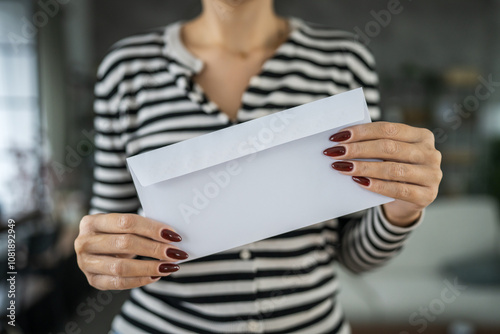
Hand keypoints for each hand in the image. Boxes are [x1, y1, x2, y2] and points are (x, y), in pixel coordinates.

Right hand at [74, 213, 187, 289]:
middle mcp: (84, 242)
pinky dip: (140, 280)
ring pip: (121, 266)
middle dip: (154, 248)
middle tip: (175, 252)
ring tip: (169, 266)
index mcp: (91, 221)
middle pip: (124, 244)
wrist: (96, 248)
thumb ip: (142, 227)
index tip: (173, 235)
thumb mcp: (123, 225)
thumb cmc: (115, 233)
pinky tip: (156, 275)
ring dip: (149, 267)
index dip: (151, 228)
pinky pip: (119, 283)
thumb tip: (172, 236)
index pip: (126, 222)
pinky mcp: (92, 280)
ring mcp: (85, 263)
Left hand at [324, 122, 442, 226]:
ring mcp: (432, 175)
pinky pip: (398, 190)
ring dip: (364, 167)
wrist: (409, 201)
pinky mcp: (427, 195)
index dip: (361, 132)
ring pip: (393, 169)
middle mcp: (430, 153)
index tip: (338, 136)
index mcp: (422, 136)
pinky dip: (377, 185)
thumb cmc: (394, 170)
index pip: (388, 129)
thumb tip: (343, 140)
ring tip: (343, 167)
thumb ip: (376, 145)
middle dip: (358, 149)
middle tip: (336, 152)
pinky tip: (359, 182)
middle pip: (389, 148)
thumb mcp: (389, 155)